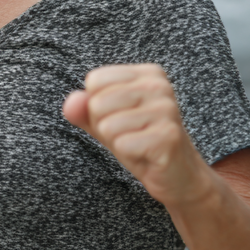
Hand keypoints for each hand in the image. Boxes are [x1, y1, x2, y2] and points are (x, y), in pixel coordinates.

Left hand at [62, 64, 210, 209]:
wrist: (178, 175)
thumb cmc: (139, 141)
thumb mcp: (105, 120)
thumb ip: (83, 109)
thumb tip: (71, 104)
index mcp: (147, 73)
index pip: (94, 81)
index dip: (97, 106)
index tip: (122, 116)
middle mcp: (159, 86)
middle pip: (97, 103)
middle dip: (105, 126)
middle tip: (131, 134)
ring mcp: (166, 110)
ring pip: (108, 125)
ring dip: (117, 142)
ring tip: (138, 143)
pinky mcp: (168, 137)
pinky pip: (122, 145)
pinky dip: (129, 154)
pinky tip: (147, 154)